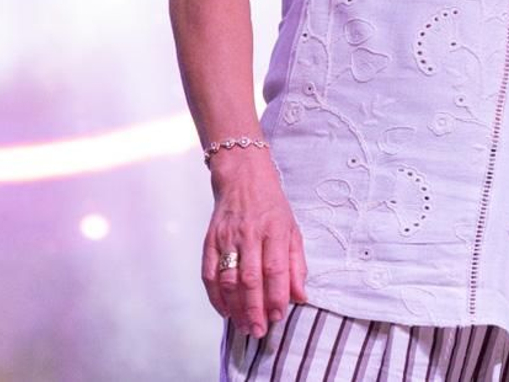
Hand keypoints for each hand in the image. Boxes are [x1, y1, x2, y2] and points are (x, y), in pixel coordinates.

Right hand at [202, 149, 307, 337]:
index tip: (279, 316)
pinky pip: (208, 274)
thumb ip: (296, 264)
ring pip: (228, 280)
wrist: (243, 178)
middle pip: (250, 279)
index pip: (275, 269)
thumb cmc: (272, 206)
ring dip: (236, 307)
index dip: (277, 296)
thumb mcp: (293, 229)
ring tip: (244, 326)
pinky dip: (215, 296)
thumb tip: (300, 296)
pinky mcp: (209, 241)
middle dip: (255, 309)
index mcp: (275, 231)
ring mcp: (226, 238)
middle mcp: (249, 235)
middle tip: (259, 331)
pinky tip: (224, 311)